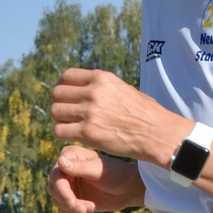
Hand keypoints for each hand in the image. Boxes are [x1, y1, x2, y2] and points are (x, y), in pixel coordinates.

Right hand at [48, 145, 145, 212]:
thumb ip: (80, 167)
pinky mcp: (71, 196)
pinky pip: (62, 208)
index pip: (56, 175)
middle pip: (53, 188)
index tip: (73, 202)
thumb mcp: (99, 171)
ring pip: (56, 200)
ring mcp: (68, 183)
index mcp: (70, 156)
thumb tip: (60, 162)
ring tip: (90, 208)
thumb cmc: (117, 174)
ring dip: (71, 208)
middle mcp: (65, 168)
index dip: (62, 190)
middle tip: (84, 209)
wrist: (128, 188)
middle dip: (67, 202)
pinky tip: (88, 210)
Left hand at [51, 67, 179, 163]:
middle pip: (57, 93)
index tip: (67, 97)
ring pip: (55, 112)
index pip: (66, 76)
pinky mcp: (87, 132)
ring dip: (61, 120)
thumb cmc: (144, 113)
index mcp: (101, 78)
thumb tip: (86, 89)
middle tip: (68, 115)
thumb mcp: (123, 88)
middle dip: (60, 104)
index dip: (63, 87)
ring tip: (72, 126)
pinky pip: (59, 131)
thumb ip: (102, 87)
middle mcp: (92, 92)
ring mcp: (89, 112)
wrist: (157, 132)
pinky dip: (63, 135)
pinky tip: (74, 136)